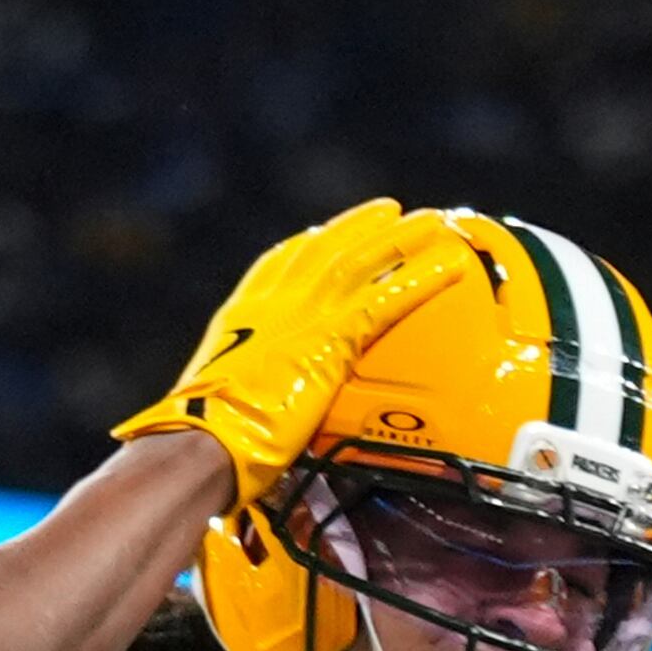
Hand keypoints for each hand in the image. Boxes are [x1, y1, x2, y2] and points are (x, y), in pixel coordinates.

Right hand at [118, 201, 473, 506]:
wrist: (204, 440)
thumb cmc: (202, 439)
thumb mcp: (218, 404)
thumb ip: (240, 397)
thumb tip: (243, 424)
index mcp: (240, 318)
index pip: (276, 266)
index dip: (305, 245)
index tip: (323, 231)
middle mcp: (271, 305)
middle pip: (325, 250)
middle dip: (359, 227)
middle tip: (389, 210)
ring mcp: (302, 316)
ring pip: (361, 261)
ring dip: (400, 239)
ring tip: (433, 222)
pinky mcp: (330, 338)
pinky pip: (386, 300)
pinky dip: (420, 280)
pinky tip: (449, 266)